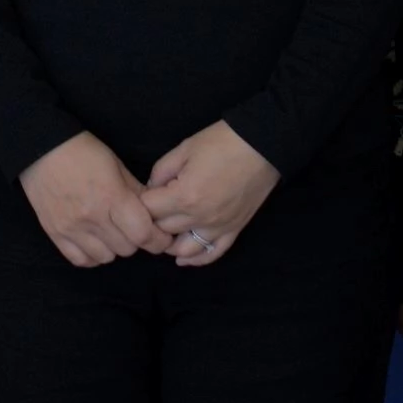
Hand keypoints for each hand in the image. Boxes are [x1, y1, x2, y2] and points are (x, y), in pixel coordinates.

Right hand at [20, 132, 172, 266]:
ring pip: (106, 258)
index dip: (158, 239)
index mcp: (111, 196)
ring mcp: (71, 228)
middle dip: (137, 240)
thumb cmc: (83, 151)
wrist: (40, 148)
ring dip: (114, 247)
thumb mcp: (116, 164)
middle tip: (133, 227)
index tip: (161, 236)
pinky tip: (94, 240)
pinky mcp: (55, 234)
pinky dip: (92, 255)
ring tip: (111, 231)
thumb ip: (136, 191)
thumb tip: (155, 212)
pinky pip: (81, 260)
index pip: (143, 234)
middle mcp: (92, 217)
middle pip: (127, 248)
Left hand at [139, 120, 278, 266]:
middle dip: (153, 221)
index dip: (140, 203)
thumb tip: (151, 189)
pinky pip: (212, 254)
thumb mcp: (184, 149)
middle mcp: (199, 218)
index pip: (148, 212)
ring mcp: (218, 228)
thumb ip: (161, 171)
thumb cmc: (221, 143)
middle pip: (163, 231)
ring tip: (165, 232)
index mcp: (184, 196)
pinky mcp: (234, 231)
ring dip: (170, 244)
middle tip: (151, 210)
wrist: (262, 145)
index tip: (141, 195)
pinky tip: (184, 258)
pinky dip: (196, 259)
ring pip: (184, 250)